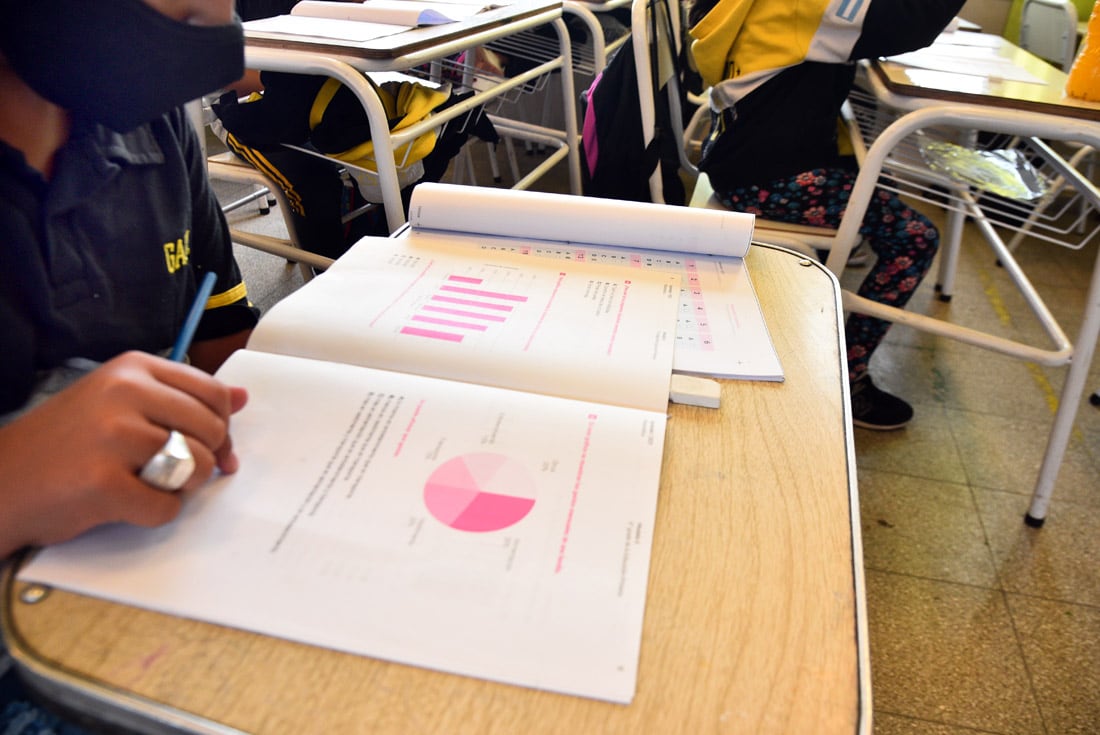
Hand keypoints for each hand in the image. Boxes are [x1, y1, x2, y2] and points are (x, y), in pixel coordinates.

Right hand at [0, 351, 247, 557]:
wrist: (1, 481)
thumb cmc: (67, 444)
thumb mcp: (121, 402)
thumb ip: (181, 398)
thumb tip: (242, 397)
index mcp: (133, 368)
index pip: (213, 393)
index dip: (222, 427)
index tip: (214, 447)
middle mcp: (124, 393)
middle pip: (211, 430)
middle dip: (203, 459)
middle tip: (172, 471)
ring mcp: (112, 436)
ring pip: (196, 467)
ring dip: (180, 487)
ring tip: (144, 484)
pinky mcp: (102, 482)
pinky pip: (166, 507)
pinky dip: (154, 513)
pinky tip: (125, 503)